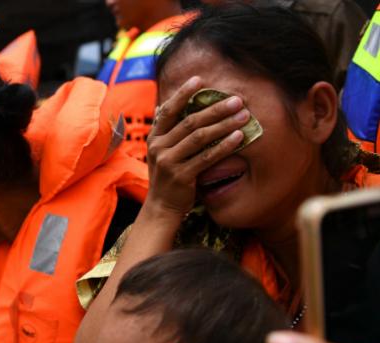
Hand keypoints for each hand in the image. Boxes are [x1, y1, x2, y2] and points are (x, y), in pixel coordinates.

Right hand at [145, 76, 249, 216]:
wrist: (161, 207)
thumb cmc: (167, 175)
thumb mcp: (161, 151)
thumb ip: (165, 131)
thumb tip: (163, 106)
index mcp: (154, 137)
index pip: (168, 110)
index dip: (183, 94)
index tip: (199, 79)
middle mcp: (159, 147)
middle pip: (190, 122)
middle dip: (215, 109)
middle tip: (237, 100)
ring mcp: (169, 162)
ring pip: (200, 138)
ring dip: (224, 124)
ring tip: (244, 115)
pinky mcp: (181, 176)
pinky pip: (207, 158)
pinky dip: (224, 146)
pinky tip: (239, 137)